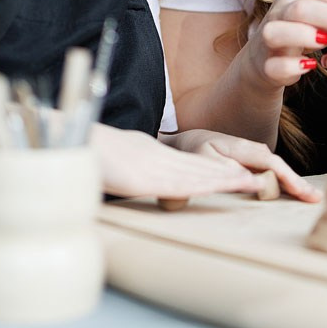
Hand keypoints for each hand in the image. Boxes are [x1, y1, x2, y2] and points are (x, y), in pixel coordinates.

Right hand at [91, 125, 264, 198]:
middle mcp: (155, 158)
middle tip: (258, 179)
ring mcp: (151, 167)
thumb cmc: (85, 151)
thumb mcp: (112, 158)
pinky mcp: (144, 179)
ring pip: (196, 174)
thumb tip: (134, 175)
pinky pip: (178, 184)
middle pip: (199, 167)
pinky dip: (202, 186)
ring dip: (225, 180)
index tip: (236, 173)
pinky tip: (219, 188)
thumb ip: (130, 165)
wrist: (69, 139)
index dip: (214, 168)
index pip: (187, 163)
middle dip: (229, 174)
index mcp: (148, 153)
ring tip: (251, 183)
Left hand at [165, 129, 321, 202]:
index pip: (271, 164)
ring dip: (296, 183)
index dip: (288, 178)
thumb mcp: (205, 161)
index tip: (301, 192)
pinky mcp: (256, 160)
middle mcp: (253, 149)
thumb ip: (227, 170)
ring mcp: (256, 154)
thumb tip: (253, 180)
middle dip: (298, 183)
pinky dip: (287, 182)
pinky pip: (275, 172)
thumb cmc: (196, 152)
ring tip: (312, 197)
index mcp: (242, 149)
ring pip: (279, 170)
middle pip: (280, 167)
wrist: (192, 140)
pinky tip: (298, 192)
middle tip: (316, 199)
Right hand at [246, 0, 326, 89]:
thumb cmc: (308, 31)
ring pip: (278, 31)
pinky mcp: (264, 63)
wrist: (268, 58)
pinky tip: (310, 66)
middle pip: (303, 8)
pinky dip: (292, 65)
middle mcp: (280, 8)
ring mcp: (268, 36)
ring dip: (305, 36)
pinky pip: (274, 64)